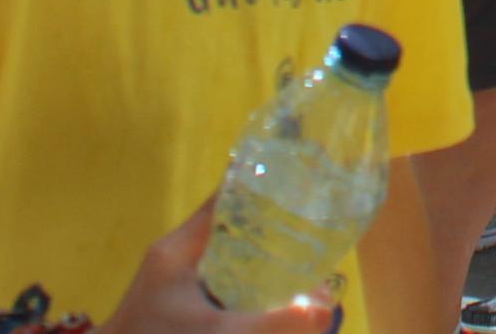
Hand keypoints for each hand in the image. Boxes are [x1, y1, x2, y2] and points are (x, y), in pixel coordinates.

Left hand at [102, 202, 338, 333]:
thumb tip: (326, 311)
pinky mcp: (169, 299)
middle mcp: (174, 254)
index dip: (263, 184)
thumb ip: (274, 323)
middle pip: (229, 221)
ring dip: (255, 249)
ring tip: (301, 252)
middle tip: (314, 221)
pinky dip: (241, 274)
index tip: (303, 176)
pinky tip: (265, 291)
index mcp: (180, 247)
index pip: (226, 196)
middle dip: (269, 221)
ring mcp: (169, 277)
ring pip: (222, 249)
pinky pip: (214, 273)